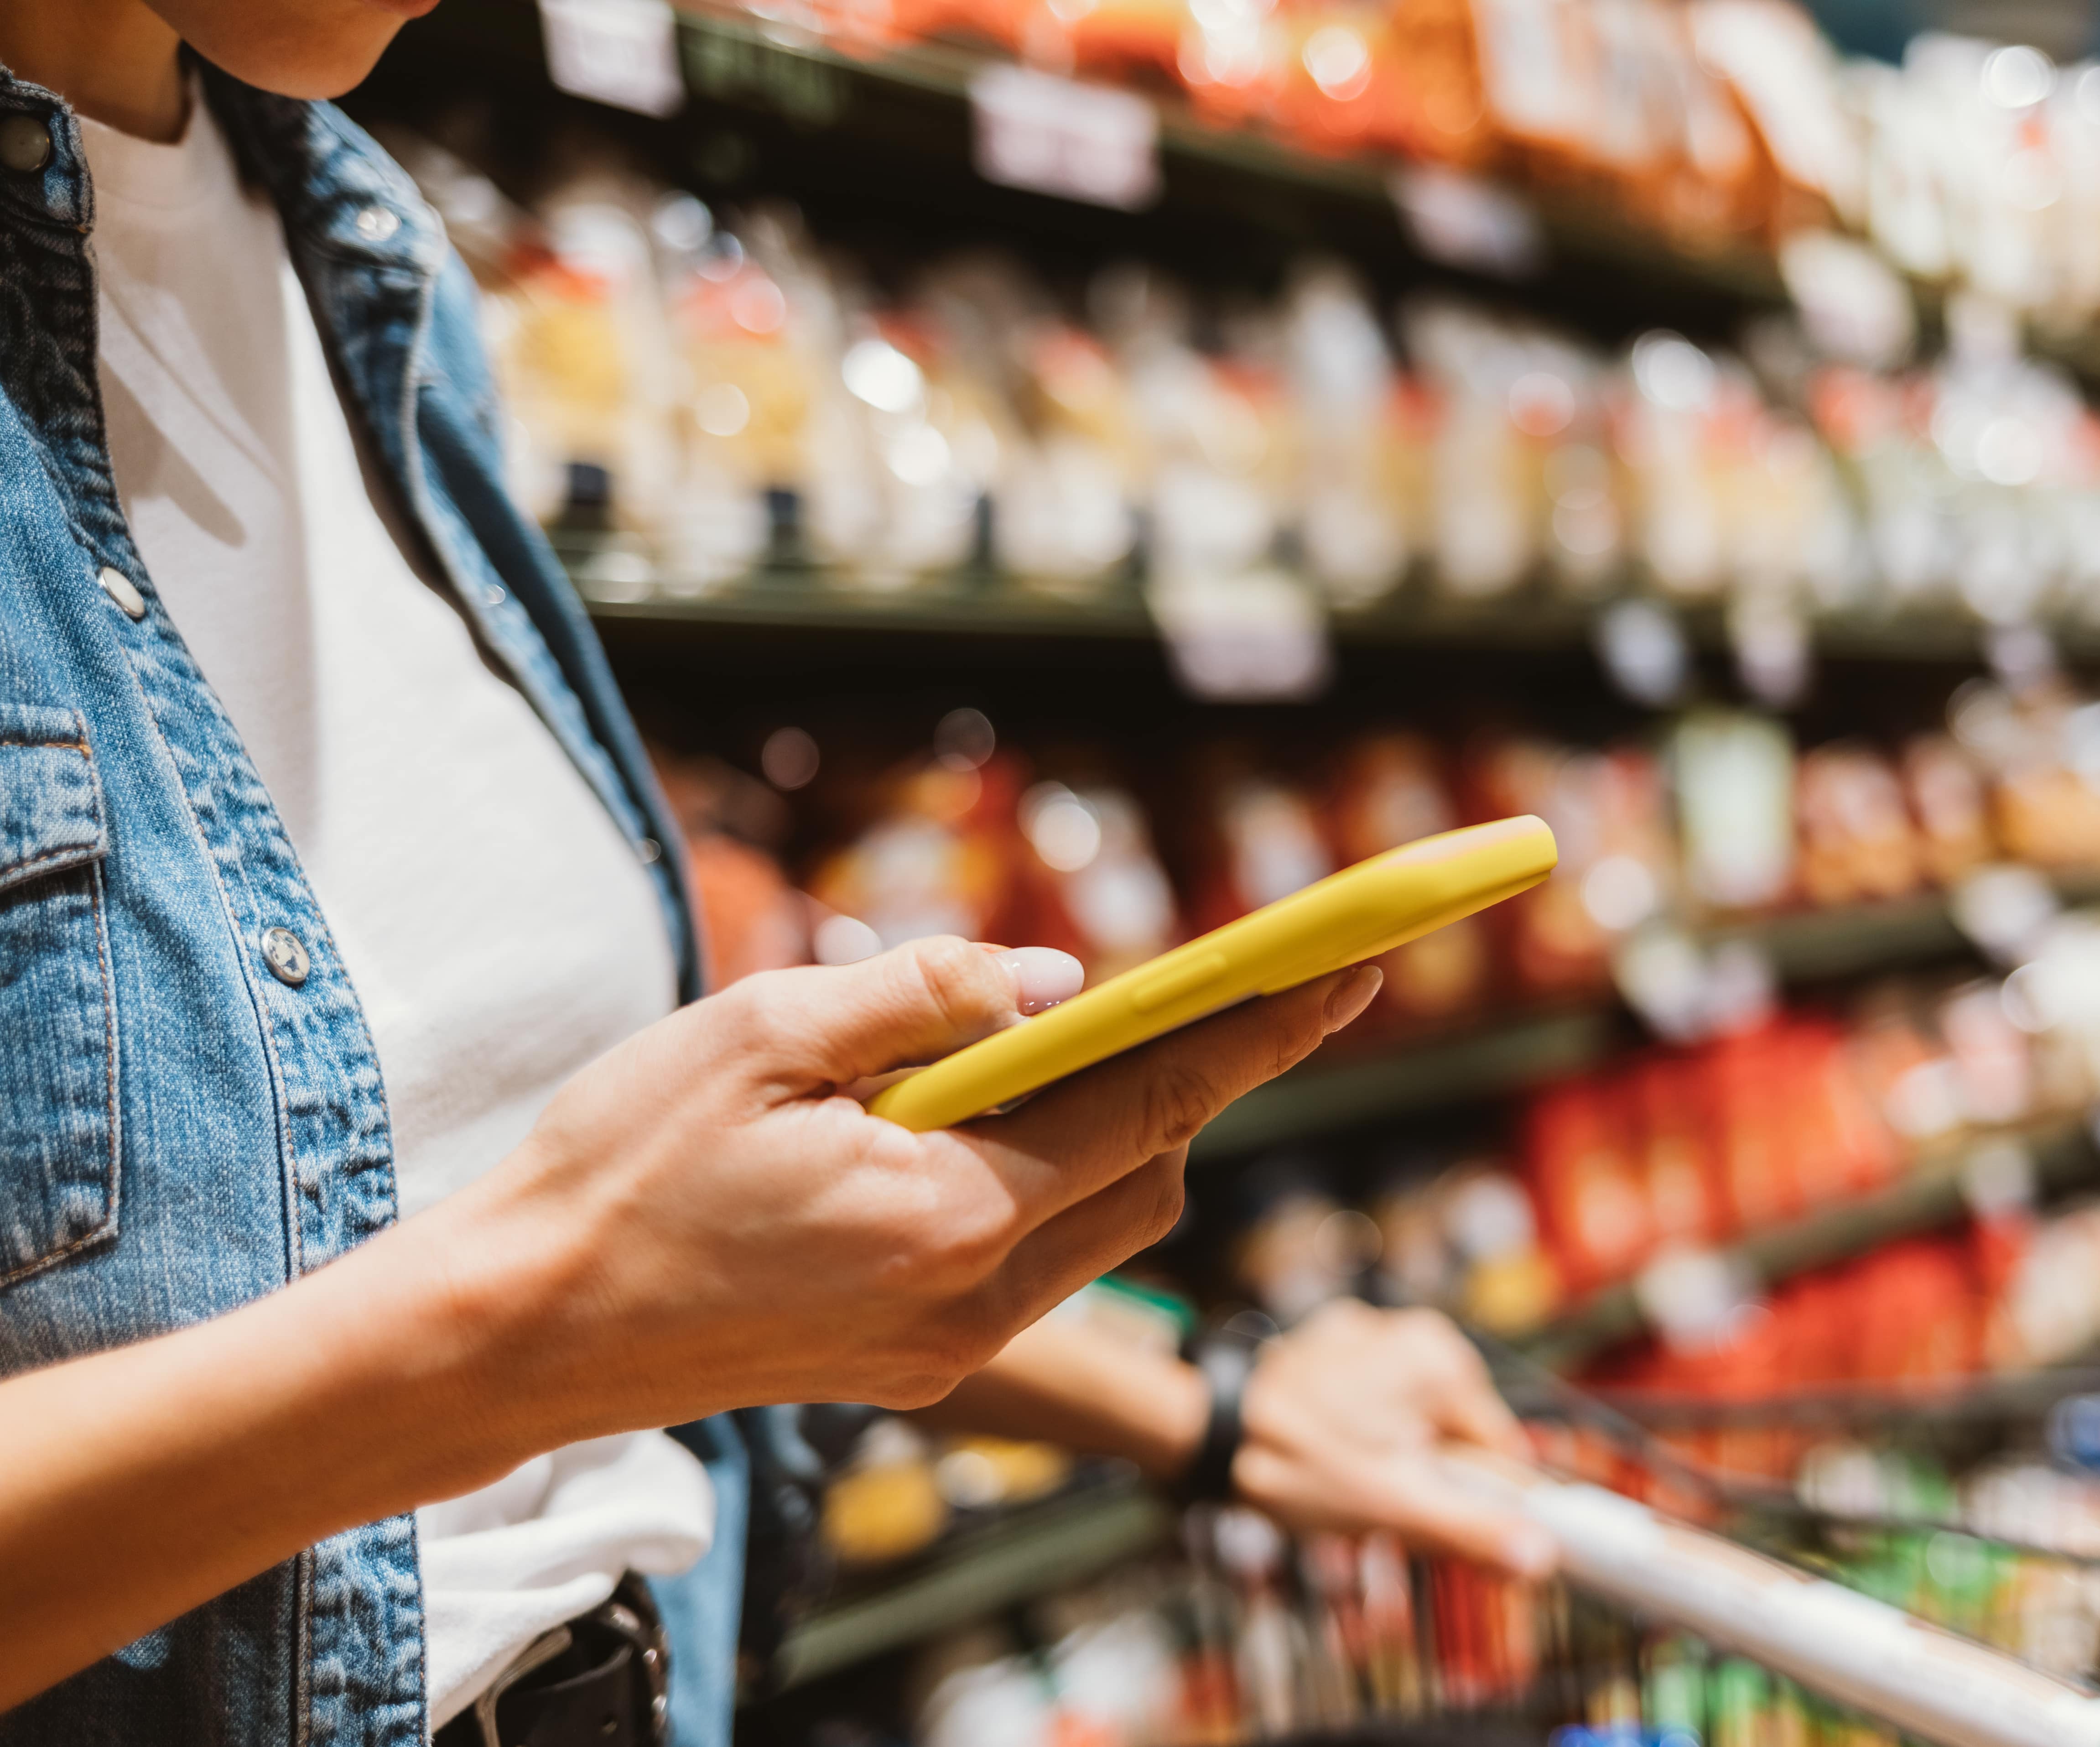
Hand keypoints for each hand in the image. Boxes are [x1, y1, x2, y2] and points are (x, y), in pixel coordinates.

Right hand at [421, 937, 1385, 1450]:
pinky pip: (1033, 1260)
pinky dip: (1045, 1180)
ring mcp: (947, 1344)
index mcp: (947, 1217)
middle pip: (1150, 1173)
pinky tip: (982, 1120)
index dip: (1263, 1029)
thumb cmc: (620, 1166)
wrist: (522, 1326)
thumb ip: (922, 997)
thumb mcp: (759, 1035)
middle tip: (1214, 983)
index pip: (1153, 1104)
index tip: (1353, 965)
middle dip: (1191, 1076)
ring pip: (1103, 1224)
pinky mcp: (915, 1358)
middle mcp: (971, 1301)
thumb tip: (1058, 983)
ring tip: (1059, 1047)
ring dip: (1113, 1130)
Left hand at [1230, 1300, 1558, 1579]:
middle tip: (1377, 1504)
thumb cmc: (1299, 1459)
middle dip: (1423, 1477)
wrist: (1207, 1428)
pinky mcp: (1327, 1346)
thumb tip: (1542, 1558)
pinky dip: (1355, 1433)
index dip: (1478, 1496)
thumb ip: (1474, 1530)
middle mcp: (1408, 1332)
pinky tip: (1323, 1456)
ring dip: (1389, 1460)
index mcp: (1439, 1360)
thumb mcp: (1396, 1505)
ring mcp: (1364, 1335)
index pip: (1496, 1445)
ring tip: (1342, 1481)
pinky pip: (1366, 1402)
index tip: (1446, 1523)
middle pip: (1449, 1432)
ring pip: (1406, 1421)